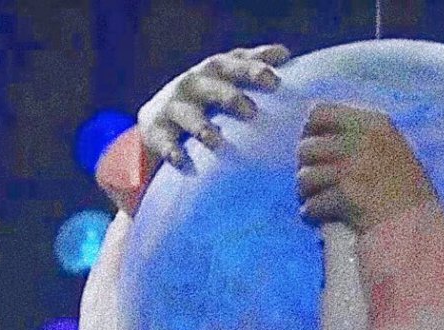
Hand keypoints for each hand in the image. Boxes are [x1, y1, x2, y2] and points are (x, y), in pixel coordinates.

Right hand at [138, 44, 290, 169]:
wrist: (158, 121)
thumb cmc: (206, 101)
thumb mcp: (226, 81)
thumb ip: (253, 69)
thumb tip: (286, 54)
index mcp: (216, 71)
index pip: (235, 63)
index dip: (253, 67)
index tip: (275, 77)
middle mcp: (194, 84)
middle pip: (212, 85)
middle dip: (231, 96)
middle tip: (251, 112)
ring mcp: (174, 107)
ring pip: (188, 115)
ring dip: (202, 127)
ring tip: (215, 141)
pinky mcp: (157, 132)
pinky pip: (165, 142)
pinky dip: (172, 151)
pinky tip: (182, 162)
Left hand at [296, 102, 434, 234]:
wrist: (420, 229)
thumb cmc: (409, 196)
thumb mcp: (394, 151)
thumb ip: (364, 138)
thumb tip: (323, 137)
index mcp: (375, 124)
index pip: (320, 113)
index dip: (309, 133)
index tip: (313, 151)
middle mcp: (362, 141)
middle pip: (308, 147)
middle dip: (306, 167)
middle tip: (311, 183)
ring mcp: (354, 168)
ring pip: (306, 176)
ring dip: (305, 191)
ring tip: (311, 200)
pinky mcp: (347, 196)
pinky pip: (313, 202)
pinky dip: (311, 212)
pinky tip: (314, 217)